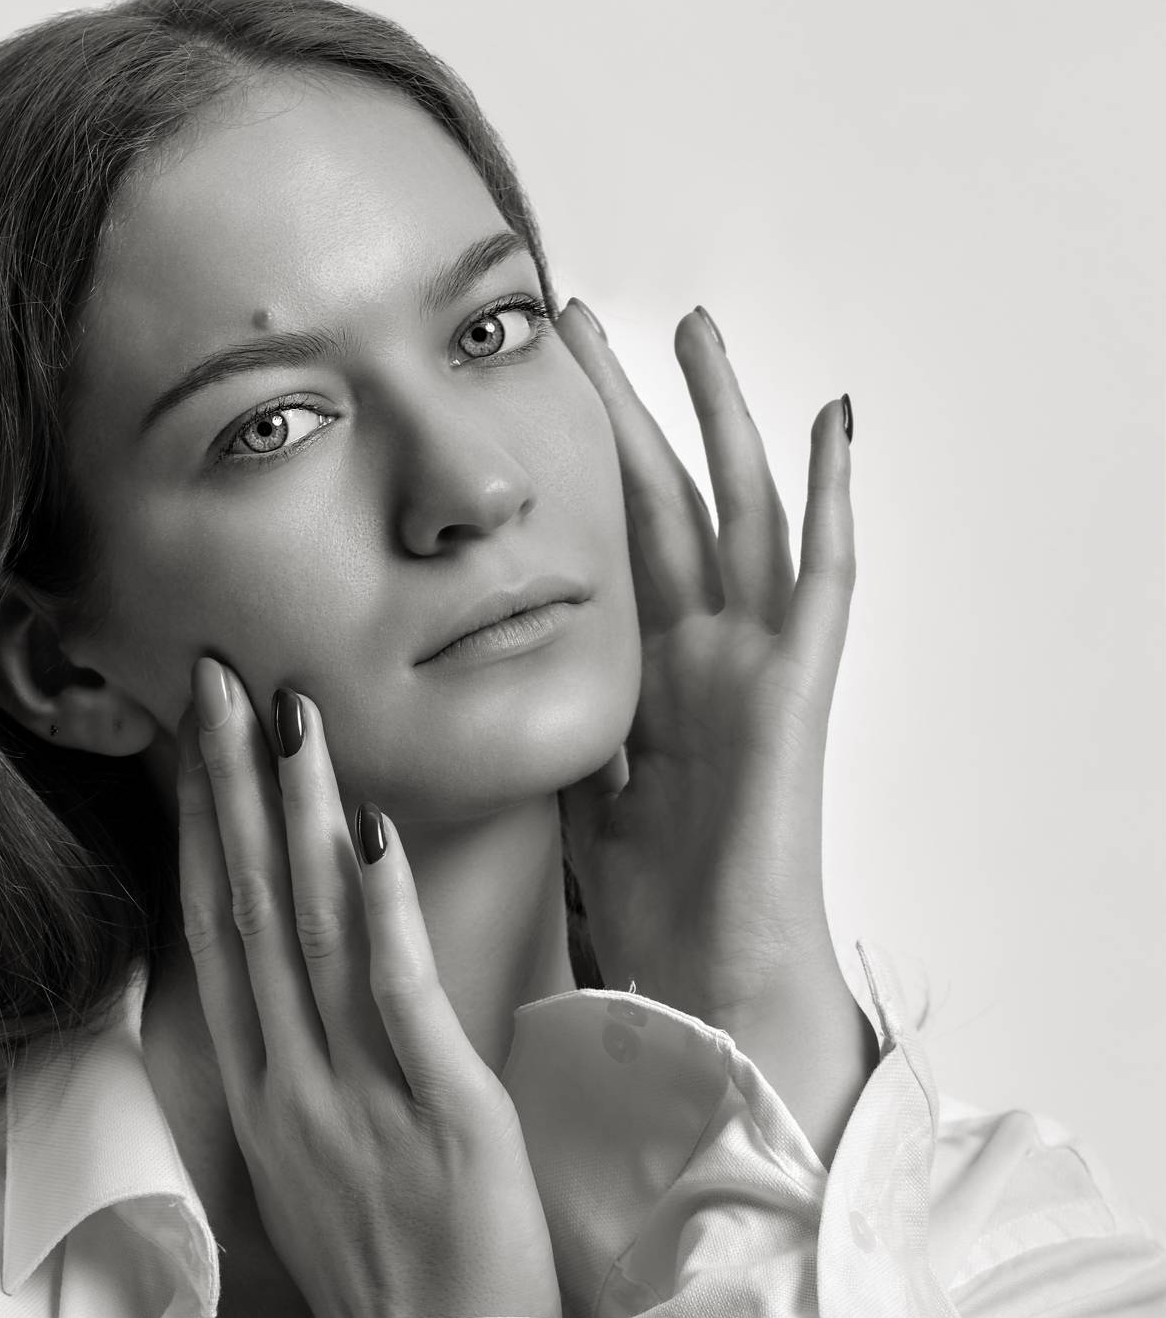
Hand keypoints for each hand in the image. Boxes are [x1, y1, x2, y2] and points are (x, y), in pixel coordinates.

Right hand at [175, 656, 562, 1317]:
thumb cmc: (390, 1269)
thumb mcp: (316, 1160)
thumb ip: (307, 1063)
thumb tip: (310, 972)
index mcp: (264, 1090)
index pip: (217, 933)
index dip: (203, 829)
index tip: (196, 740)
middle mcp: (292, 1081)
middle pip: (248, 909)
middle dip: (231, 788)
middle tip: (222, 679)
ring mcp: (359, 1094)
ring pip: (314, 931)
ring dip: (298, 816)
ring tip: (291, 718)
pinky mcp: (443, 1111)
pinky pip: (400, 994)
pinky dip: (383, 907)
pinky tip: (370, 827)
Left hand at [555, 303, 856, 1030]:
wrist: (707, 988)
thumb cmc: (648, 915)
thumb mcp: (572, 794)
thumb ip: (552, 729)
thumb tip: (484, 678)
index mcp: (642, 681)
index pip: (605, 550)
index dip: (569, 477)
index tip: (527, 409)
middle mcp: (697, 656)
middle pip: (659, 505)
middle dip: (623, 415)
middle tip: (582, 329)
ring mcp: (750, 665)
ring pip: (737, 511)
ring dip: (718, 419)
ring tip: (693, 330)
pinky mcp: (796, 689)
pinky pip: (822, 576)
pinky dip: (833, 498)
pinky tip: (832, 422)